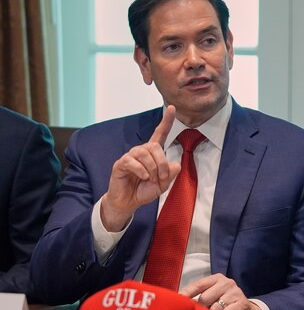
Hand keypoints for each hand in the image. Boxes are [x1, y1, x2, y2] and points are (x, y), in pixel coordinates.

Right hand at [100, 106, 181, 231]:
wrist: (128, 202)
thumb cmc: (144, 190)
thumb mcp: (163, 184)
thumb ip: (171, 174)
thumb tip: (177, 164)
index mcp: (152, 154)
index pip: (160, 134)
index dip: (166, 121)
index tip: (172, 108)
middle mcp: (141, 151)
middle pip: (155, 147)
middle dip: (162, 163)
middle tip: (161, 177)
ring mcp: (130, 156)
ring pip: (144, 153)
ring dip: (152, 168)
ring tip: (150, 178)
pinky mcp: (121, 164)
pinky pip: (132, 161)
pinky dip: (141, 170)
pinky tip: (142, 177)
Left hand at [180, 273, 264, 309]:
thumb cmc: (225, 304)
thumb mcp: (213, 296)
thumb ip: (200, 297)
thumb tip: (181, 303)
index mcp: (216, 279)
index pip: (198, 284)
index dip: (187, 293)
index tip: (177, 300)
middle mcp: (226, 282)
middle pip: (205, 298)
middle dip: (203, 309)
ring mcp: (235, 292)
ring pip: (215, 308)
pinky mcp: (242, 303)